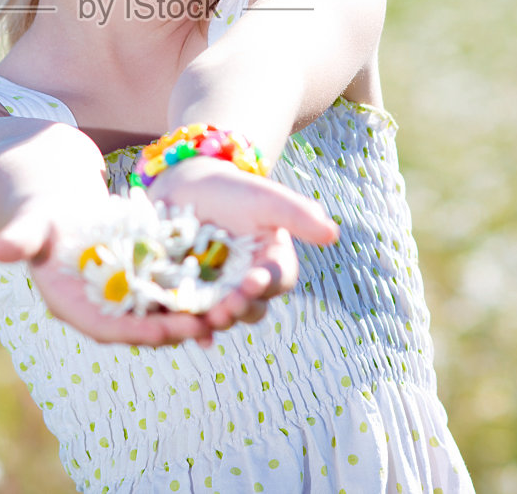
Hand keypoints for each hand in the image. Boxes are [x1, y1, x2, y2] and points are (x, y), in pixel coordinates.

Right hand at [0, 207, 217, 346]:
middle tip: (208, 326)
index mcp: (67, 303)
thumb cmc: (35, 207)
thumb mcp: (30, 220)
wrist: (49, 196)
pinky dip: (188, 292)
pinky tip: (221, 288)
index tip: (164, 331)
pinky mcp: (133, 278)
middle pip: (138, 325)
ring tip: (224, 313)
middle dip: (172, 328)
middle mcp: (95, 307)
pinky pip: (164, 290)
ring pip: (156, 312)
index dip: (135, 331)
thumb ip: (19, 238)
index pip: (104, 327)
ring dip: (187, 316)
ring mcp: (116, 294)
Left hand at [144, 158, 338, 333]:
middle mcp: (248, 288)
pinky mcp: (186, 297)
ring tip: (203, 321)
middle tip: (225, 308)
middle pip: (249, 307)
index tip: (255, 280)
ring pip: (219, 316)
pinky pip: (188, 317)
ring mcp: (217, 296)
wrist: (190, 186)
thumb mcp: (265, 197)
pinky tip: (183, 331)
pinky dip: (187, 326)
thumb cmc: (235, 190)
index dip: (266, 283)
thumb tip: (332, 234)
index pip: (275, 279)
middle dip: (238, 309)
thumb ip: (296, 213)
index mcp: (271, 265)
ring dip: (213, 322)